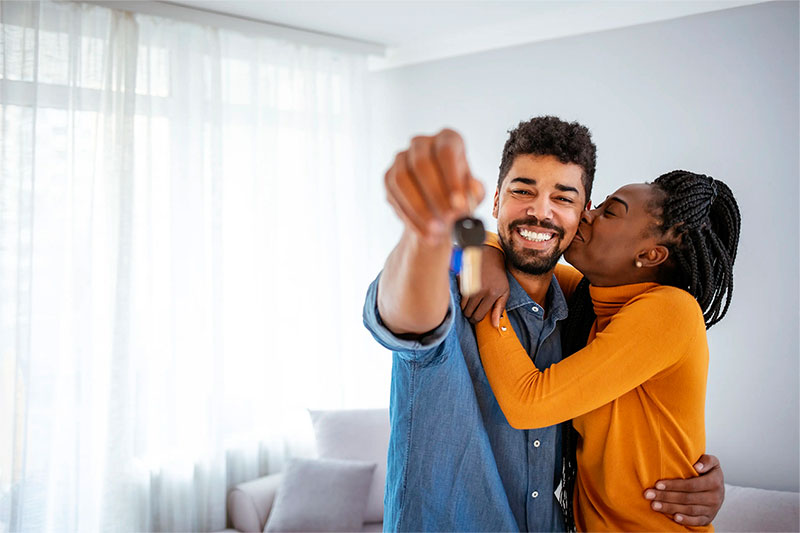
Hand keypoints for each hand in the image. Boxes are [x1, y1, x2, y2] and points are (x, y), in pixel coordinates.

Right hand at [384, 129, 484, 244]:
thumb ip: (475, 191)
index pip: (447, 151)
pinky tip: (425, 233)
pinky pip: (394, 196)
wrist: (438, 208)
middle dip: (435, 196)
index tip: (459, 203)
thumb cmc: (459, 195)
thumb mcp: (473, 194)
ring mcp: (401, 159)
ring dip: (420, 209)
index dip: (452, 178)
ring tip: (436, 231)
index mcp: (448, 139)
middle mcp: (422, 143)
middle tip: (448, 219)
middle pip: (422, 164)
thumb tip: (472, 190)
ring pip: (403, 180)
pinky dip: (410, 218)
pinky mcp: (388, 177)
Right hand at [461, 246, 508, 325]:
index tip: (476, 319)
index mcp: (491, 294)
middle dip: (469, 314)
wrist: (490, 257)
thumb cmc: (499, 276)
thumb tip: (495, 325)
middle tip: (472, 311)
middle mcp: (479, 290)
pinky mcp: (462, 279)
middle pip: (468, 312)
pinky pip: (458, 295)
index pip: (478, 315)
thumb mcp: (504, 292)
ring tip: (470, 304)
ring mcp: (469, 284)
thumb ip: (499, 309)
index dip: (476, 320)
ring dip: (464, 307)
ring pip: (461, 306)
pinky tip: (466, 294)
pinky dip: (460, 298)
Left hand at [643, 454, 724, 525]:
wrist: (720, 488)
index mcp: (714, 482)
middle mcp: (714, 498)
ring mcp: (712, 510)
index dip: (673, 485)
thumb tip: (697, 467)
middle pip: (686, 498)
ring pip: (689, 510)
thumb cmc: (709, 472)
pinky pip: (697, 521)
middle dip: (666, 497)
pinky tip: (674, 517)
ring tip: (654, 505)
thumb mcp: (712, 462)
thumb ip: (706, 461)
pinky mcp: (708, 518)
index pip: (690, 485)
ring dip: (670, 508)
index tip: (657, 484)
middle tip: (649, 495)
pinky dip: (686, 520)